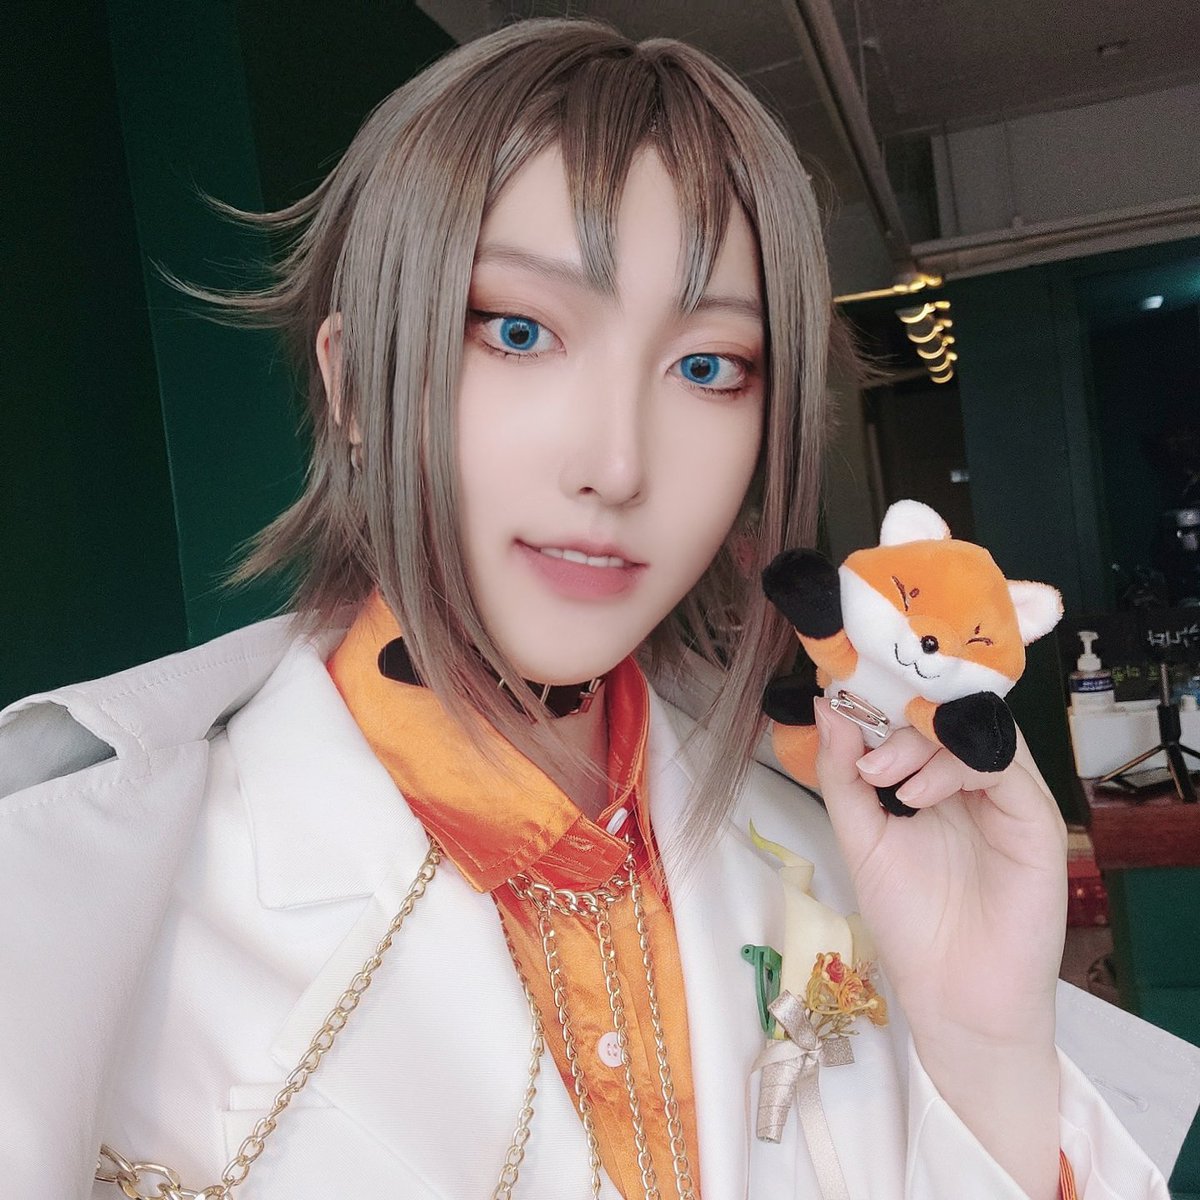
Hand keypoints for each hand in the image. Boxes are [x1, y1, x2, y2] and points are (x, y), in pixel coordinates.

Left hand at [813, 698, 1065, 1198]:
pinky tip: (917, 798)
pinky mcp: (1035, 817)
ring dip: (919, 740)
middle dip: (895, 719)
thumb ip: (842, 774)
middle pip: (945, 712)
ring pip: (974, 727)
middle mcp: (973, 781)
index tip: (837, 701)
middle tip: (862, 758)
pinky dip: (952, 766)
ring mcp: (1007, 796)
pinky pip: (1001, 764)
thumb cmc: (910, 921)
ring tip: (881, 778)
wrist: (956, 996)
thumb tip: (824, 706)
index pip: (914, 714)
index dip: (878, 700)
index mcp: (934, 780)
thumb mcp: (859, 837)